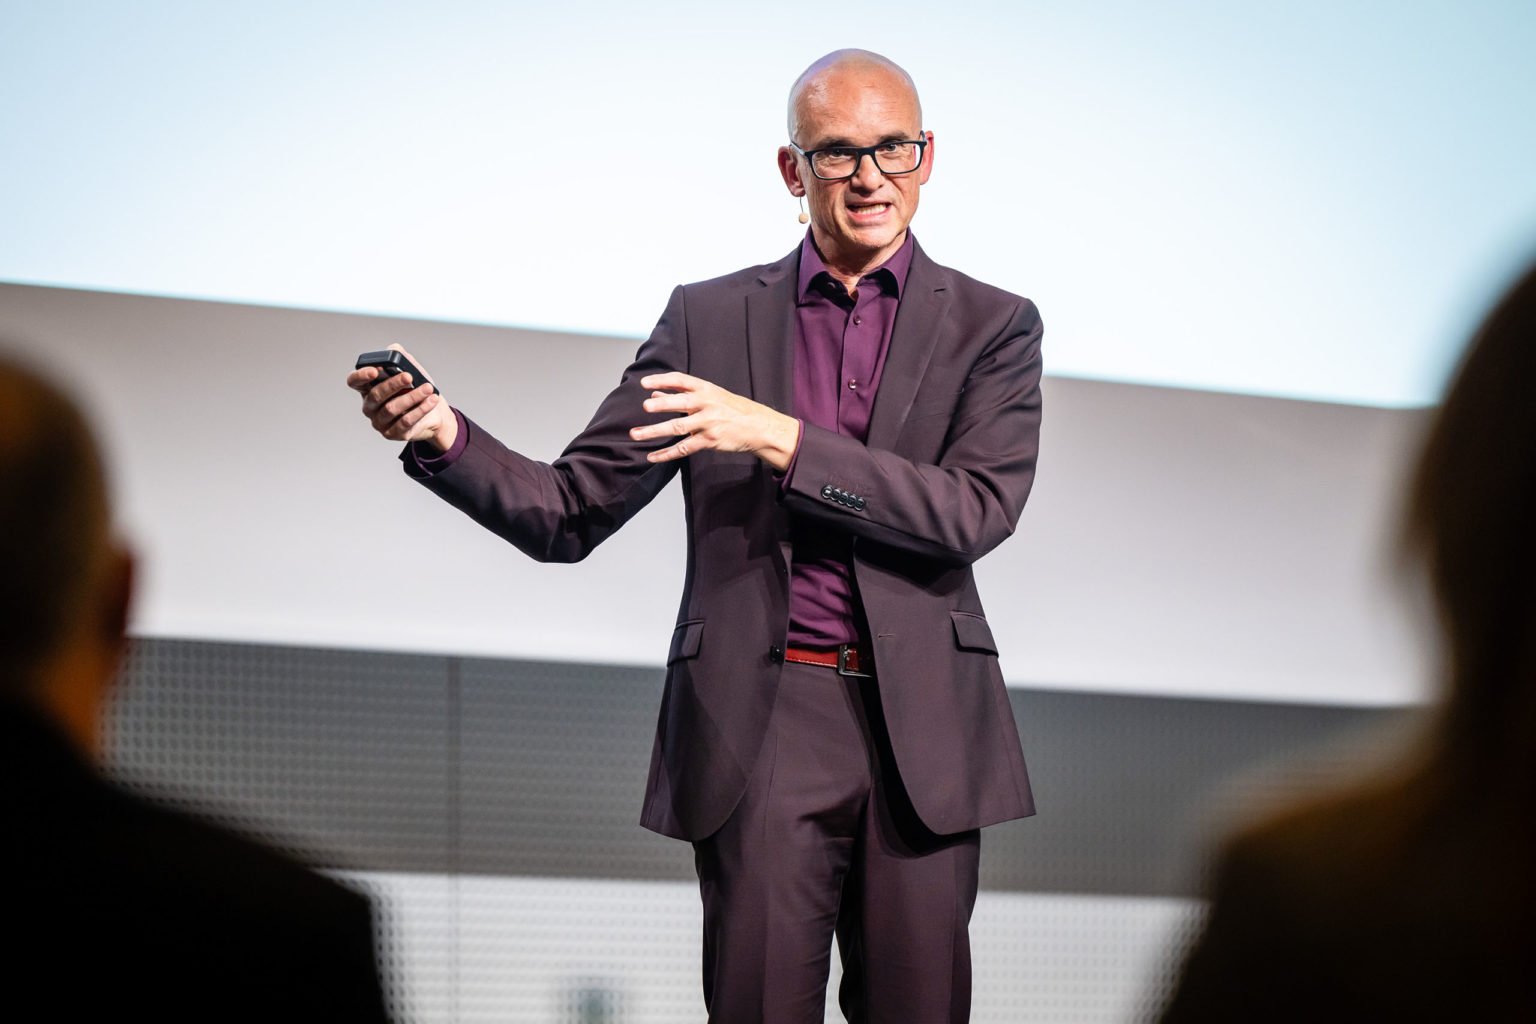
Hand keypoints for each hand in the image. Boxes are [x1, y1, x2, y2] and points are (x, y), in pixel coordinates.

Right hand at [346, 344, 457, 449]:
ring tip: (428, 388)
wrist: (435, 413)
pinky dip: (420, 409)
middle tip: (409, 376)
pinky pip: (405, 421)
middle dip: (393, 384)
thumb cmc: (417, 389)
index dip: (361, 376)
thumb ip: (400, 357)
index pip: (354, 381)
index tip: (375, 370)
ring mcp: (380, 421)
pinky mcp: (393, 433)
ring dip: (412, 397)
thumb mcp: (410, 369)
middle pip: (376, 395)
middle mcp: (370, 406)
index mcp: (368, 388)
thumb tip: (394, 350)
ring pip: (391, 409)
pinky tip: (431, 400)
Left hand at [629, 372, 799, 470]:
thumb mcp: (710, 396)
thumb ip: (682, 395)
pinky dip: (666, 454)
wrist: (758, 426)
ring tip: (635, 434)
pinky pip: (684, 448)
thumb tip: (654, 394)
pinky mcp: (709, 441)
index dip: (662, 380)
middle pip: (681, 403)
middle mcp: (707, 404)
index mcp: (706, 389)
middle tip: (644, 407)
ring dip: (654, 431)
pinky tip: (652, 456)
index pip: (681, 380)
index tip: (644, 382)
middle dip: (662, 405)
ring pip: (677, 427)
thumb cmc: (731, 409)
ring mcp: (708, 423)